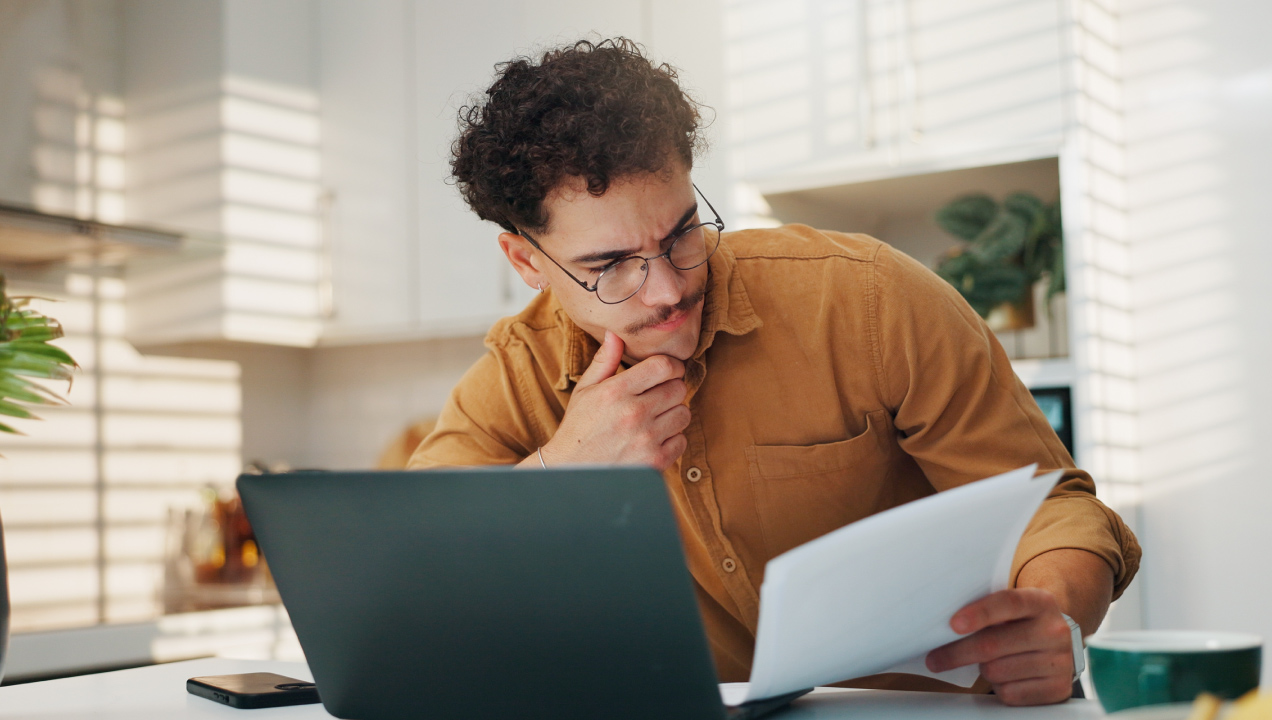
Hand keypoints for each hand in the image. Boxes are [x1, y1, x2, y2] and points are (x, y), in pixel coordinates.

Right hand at [542, 330, 689, 469]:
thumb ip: (603, 361)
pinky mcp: (654, 461)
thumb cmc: (579, 427)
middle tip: (658, 396)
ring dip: (673, 414)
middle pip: (678, 388)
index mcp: (616, 391)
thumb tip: (615, 334)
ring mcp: (646, 439)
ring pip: (684, 413)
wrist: (571, 470)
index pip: (663, 366)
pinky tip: (655, 438)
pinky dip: (672, 439)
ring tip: (655, 418)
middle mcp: (633, 413)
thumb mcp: (585, 390)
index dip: (672, 366)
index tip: (668, 371)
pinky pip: (681, 441)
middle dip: (672, 388)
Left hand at [926, 588, 1074, 705]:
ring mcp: (1060, 661)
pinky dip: (998, 688)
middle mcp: (1055, 630)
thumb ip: (985, 609)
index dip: (979, 613)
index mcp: (1040, 602)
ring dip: (982, 670)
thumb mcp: (1010, 609)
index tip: (954, 624)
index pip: (1008, 603)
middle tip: (934, 659)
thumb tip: (942, 625)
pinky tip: (1006, 677)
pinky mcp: (1058, 689)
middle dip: (957, 653)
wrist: (1055, 645)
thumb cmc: (1019, 624)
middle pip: (993, 644)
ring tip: (989, 662)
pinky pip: (1010, 694)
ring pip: (996, 671)